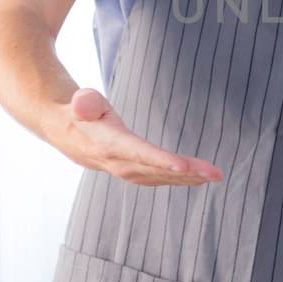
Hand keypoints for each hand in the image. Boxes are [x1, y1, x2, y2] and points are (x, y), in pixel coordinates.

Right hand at [44, 88, 223, 186]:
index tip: (183, 166)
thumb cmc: (79, 112)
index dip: (160, 160)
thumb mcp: (79, 101)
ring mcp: (127, 171)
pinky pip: (160, 178)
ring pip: (162, 177)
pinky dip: (181, 180)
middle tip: (215, 173)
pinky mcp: (134, 172)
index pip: (138, 153)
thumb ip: (84, 102)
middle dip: (188, 172)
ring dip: (190, 178)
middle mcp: (119, 163)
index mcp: (108, 144)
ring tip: (215, 175)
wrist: (67, 134)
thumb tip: (83, 103)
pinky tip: (201, 179)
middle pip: (158, 169)